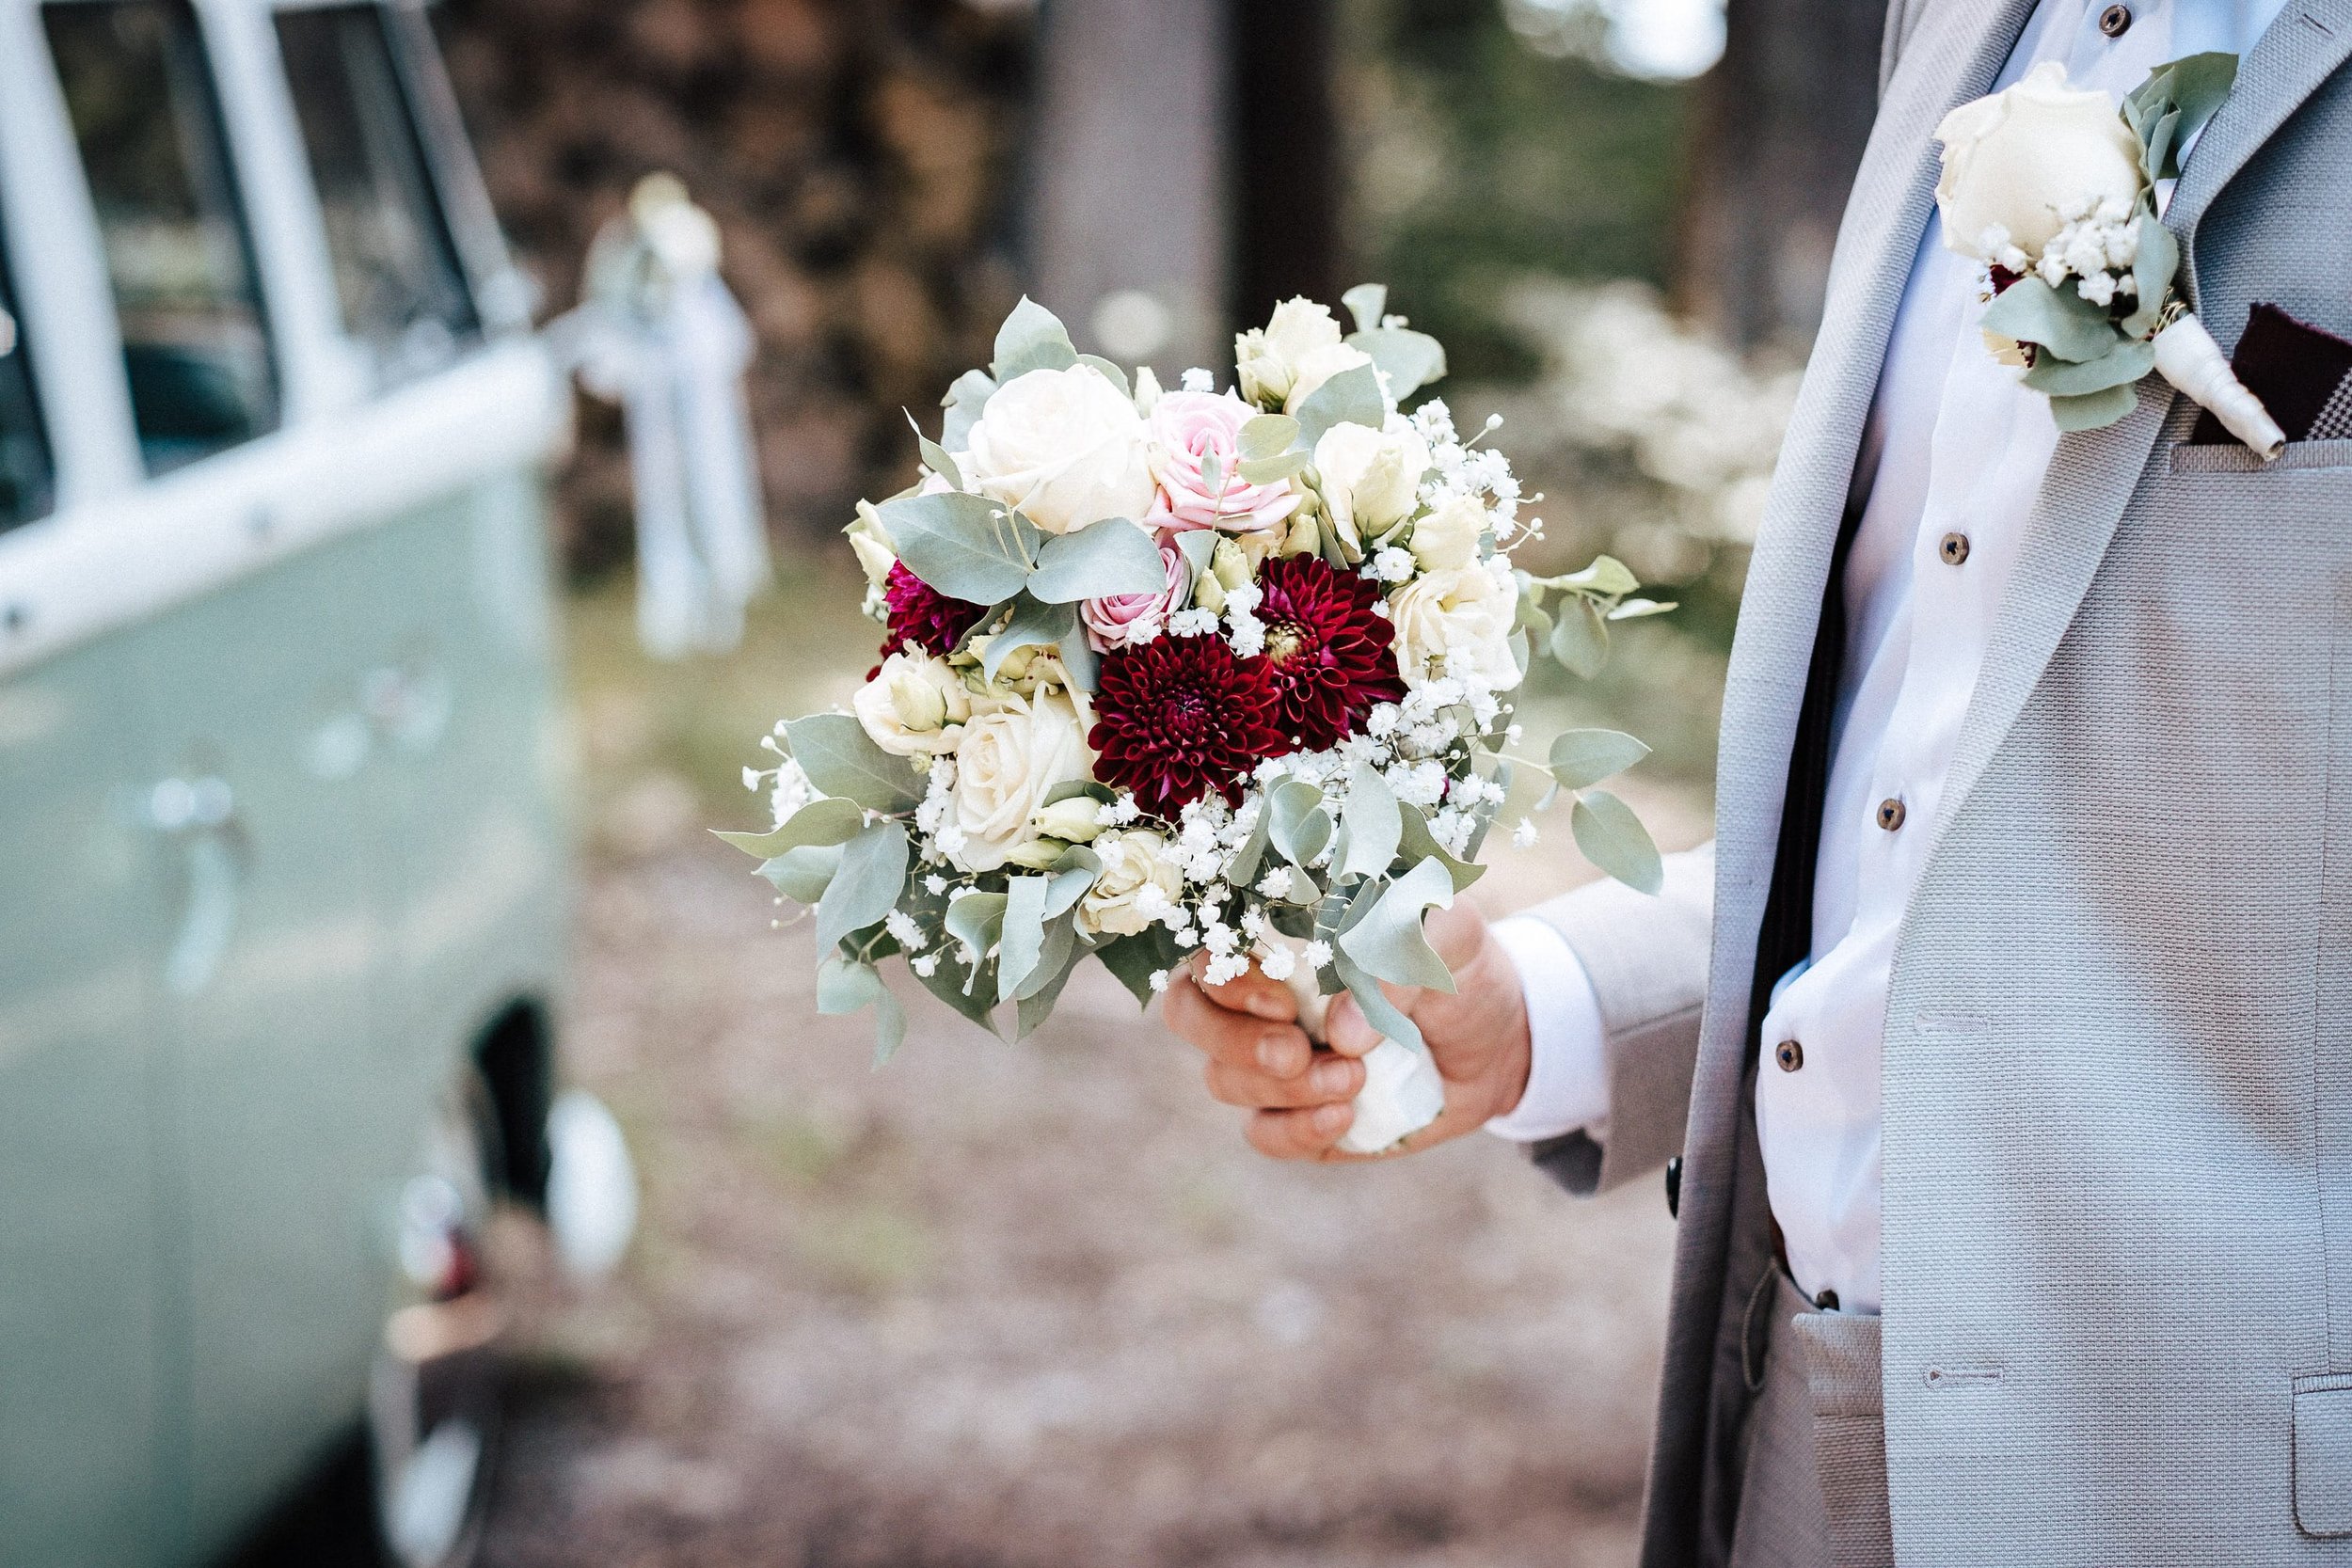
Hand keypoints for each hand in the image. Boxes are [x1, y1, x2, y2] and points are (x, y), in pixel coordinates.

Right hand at [1159, 902, 1533, 1160]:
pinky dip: (1296, 1132)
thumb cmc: (1460, 965)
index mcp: (1282, 937)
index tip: (1283, 1000)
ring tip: (1355, 1079)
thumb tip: (1340, 1032)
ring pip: (1223, 1080)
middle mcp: (1261, 998)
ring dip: (1284, 1087)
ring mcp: (1273, 1061)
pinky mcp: (1298, 1116)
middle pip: (1190, 1016)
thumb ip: (1396, 957)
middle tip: (1295, 1051)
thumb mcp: (1450, 936)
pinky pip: (1263, 1134)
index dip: (1227, 979)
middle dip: (1233, 1040)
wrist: (1503, 1038)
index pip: (1209, 950)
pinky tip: (1345, 1118)